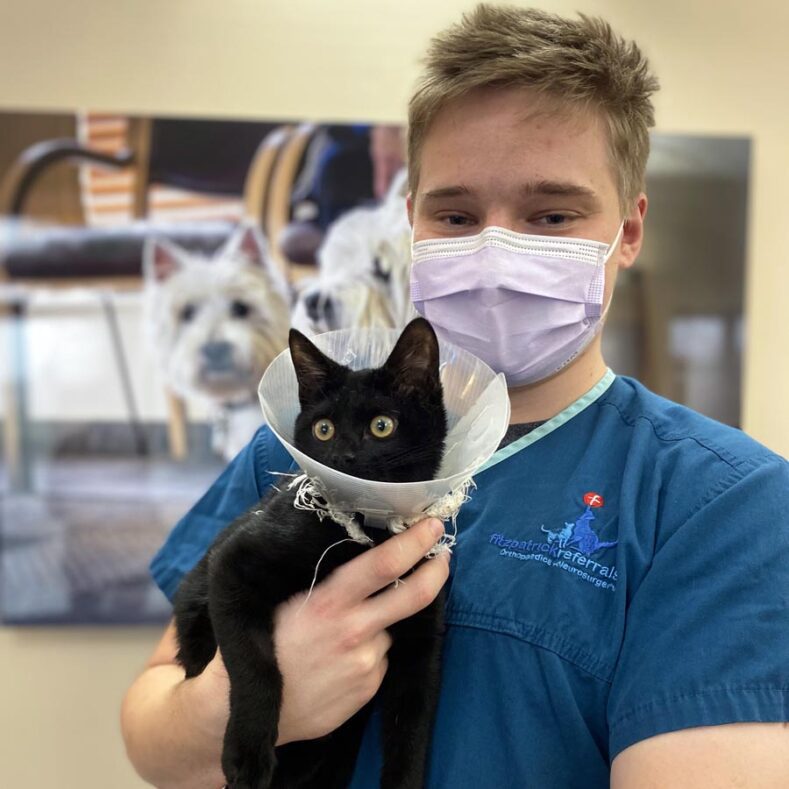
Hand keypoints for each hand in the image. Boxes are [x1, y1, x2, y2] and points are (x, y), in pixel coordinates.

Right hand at [273, 517, 448, 743]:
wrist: (242, 707)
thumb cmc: (264, 642)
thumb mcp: (287, 601)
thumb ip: (327, 582)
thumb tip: (363, 552)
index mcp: (329, 603)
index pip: (383, 565)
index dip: (414, 543)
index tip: (432, 526)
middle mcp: (354, 632)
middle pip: (413, 596)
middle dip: (435, 571)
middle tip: (443, 556)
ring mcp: (364, 664)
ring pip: (388, 628)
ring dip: (378, 623)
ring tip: (340, 635)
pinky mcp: (368, 689)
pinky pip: (379, 659)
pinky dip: (368, 652)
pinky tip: (338, 660)